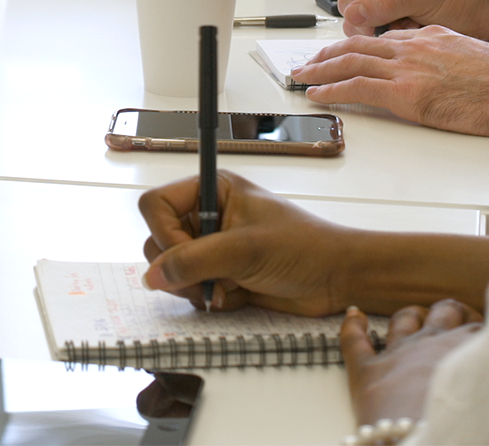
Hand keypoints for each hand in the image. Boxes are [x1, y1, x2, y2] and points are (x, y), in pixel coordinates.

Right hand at [139, 170, 357, 315]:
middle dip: (181, 268)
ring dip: (197, 287)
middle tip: (208, 280)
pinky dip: (212, 298)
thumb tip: (153, 275)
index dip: (163, 232)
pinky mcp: (220, 274)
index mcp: (212, 190)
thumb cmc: (303, 246)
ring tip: (229, 288)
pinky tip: (240, 293)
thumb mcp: (245, 249)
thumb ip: (195, 260)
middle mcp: (208, 215)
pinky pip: (192, 290)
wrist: (335, 277)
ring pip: (172, 271)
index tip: (185, 253)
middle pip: (158, 241)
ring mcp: (213, 246)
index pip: (156, 205)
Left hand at [295, 26, 488, 138]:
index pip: (382, 38)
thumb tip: (436, 70)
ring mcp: (406, 69)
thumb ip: (445, 58)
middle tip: (311, 61)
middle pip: (358, 45)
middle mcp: (411, 47)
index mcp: (427, 37)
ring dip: (321, 69)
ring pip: (350, 62)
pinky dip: (332, 89)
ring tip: (303, 76)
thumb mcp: (469, 55)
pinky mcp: (404, 93)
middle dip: (329, 53)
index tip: (343, 51)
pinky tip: (317, 94)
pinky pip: (357, 88)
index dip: (357, 44)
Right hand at [335, 0, 488, 38]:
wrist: (482, 15)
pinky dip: (384, 36)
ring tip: (405, 25)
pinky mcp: (386, 18)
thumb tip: (354, 13)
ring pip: (354, 17)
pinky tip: (407, 32)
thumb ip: (387, 1)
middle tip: (392, 21)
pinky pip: (367, 31)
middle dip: (369, 14)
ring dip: (377, 27)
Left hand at [342, 300, 482, 426]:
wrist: (422, 444)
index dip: (481, 330)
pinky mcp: (366, 372)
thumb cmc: (463, 429)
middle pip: (444, 312)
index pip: (477, 328)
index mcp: (464, 349)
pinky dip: (352, 325)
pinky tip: (354, 315)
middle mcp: (431, 343)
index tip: (485, 337)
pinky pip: (353, 340)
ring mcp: (397, 353)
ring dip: (410, 315)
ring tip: (415, 317)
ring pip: (404, 319)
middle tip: (457, 323)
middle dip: (452, 313)